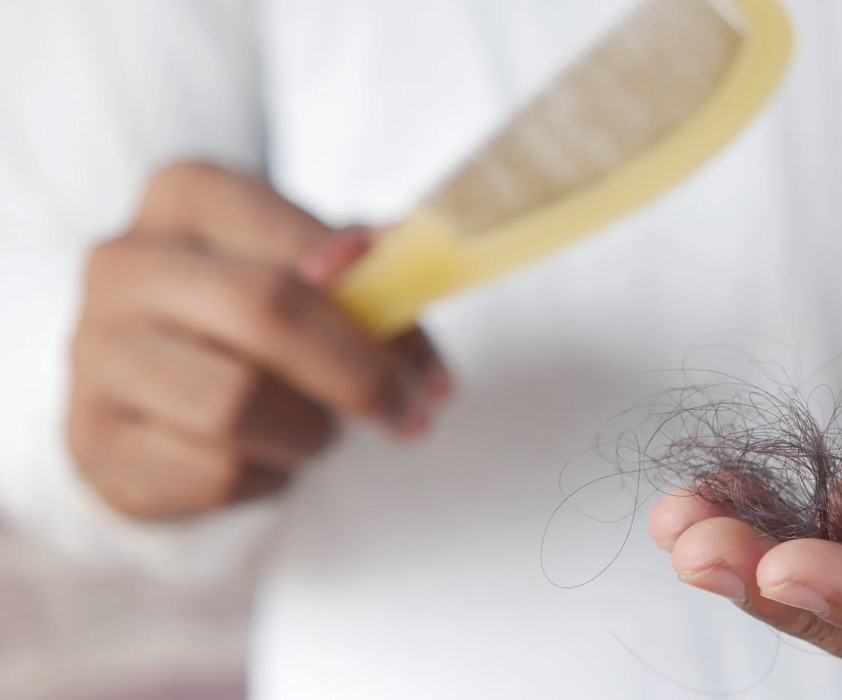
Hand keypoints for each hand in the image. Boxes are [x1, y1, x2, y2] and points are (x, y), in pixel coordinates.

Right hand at [68, 162, 450, 517]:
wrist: (156, 389)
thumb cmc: (247, 319)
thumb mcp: (307, 270)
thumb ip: (361, 266)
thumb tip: (399, 249)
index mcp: (185, 196)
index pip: (303, 247)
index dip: (383, 310)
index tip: (430, 369)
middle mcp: (124, 263)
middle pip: (267, 314)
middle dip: (359, 377)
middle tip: (410, 414)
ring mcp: (96, 351)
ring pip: (235, 405)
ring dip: (309, 433)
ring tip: (322, 433)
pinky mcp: (95, 438)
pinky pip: (213, 471)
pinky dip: (268, 476)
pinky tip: (269, 457)